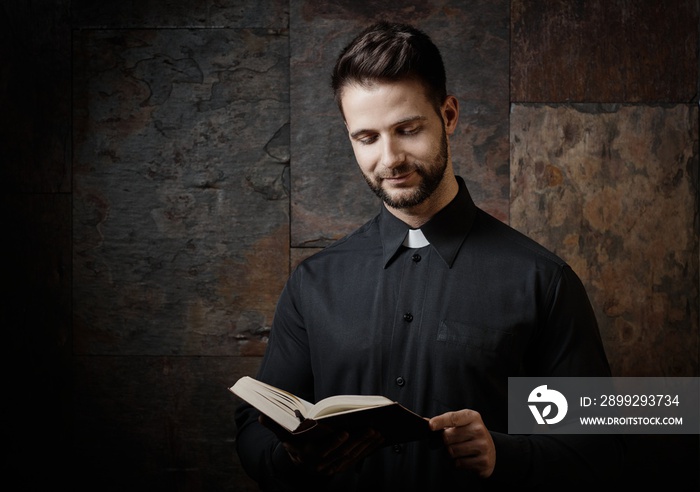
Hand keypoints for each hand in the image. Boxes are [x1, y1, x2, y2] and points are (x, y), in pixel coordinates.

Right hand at [259, 415, 384, 475]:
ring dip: (366, 445)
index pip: (323, 450)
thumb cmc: (294, 443)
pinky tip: (378, 439)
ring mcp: (334, 466)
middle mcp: (322, 463)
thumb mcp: (283, 435)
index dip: (335, 442)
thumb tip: (261, 415)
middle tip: (371, 427)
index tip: (345, 431)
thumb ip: (274, 425)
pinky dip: (368, 449)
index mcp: (308, 454)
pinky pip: (357, 458)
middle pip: (342, 452)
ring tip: (377, 431)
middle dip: (357, 441)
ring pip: (352, 456)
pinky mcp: (343, 466)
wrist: (299, 466)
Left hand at [429, 409, 495, 477]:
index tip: (430, 425)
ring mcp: (483, 446)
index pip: (453, 418)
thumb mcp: (461, 423)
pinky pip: (459, 463)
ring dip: (450, 453)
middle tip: (451, 442)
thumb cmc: (470, 434)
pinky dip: (457, 463)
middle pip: (448, 437)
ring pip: (452, 452)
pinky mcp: (483, 461)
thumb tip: (425, 422)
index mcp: (472, 417)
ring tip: (459, 450)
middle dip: (445, 442)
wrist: (491, 449)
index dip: (440, 421)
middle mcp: (479, 429)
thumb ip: (444, 422)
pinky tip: (465, 458)